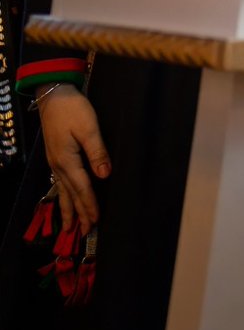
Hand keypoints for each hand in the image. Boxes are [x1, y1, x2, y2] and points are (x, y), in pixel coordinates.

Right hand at [37, 86, 109, 230]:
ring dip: (69, 209)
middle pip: (71, 194)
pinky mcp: (56, 157)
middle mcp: (58, 165)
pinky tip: (64, 200)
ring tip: (70, 227)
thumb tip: (105, 174)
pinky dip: (63, 196)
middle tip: (84, 233)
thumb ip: (97, 152)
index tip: (96, 220)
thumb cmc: (73, 110)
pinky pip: (59, 183)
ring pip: (63, 191)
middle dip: (79, 214)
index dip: (90, 205)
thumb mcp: (88, 128)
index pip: (82, 188)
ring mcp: (55, 162)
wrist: (54, 96)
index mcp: (67, 160)